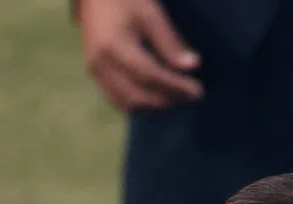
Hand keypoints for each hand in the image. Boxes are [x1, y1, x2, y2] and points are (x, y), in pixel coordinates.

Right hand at [79, 0, 202, 110]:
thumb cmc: (126, 0)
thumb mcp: (151, 14)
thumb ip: (169, 42)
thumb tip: (193, 66)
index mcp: (114, 44)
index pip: (149, 75)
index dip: (174, 86)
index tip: (197, 91)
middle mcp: (101, 62)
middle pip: (138, 95)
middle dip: (167, 99)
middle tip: (192, 95)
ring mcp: (95, 71)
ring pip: (128, 103)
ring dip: (155, 104)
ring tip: (178, 95)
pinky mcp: (96, 75)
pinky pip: (119, 99)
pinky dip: (141, 102)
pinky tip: (160, 94)